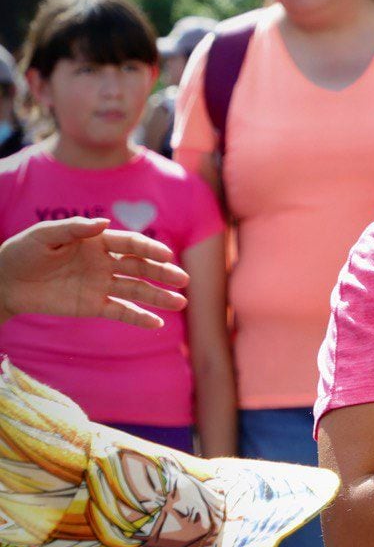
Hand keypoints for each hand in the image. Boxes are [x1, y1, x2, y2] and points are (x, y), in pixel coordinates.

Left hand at [0, 218, 188, 328]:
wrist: (5, 283)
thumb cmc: (22, 252)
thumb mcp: (44, 235)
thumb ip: (74, 228)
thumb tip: (105, 222)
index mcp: (97, 241)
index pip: (130, 244)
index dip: (149, 249)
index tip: (166, 255)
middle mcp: (105, 262)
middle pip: (140, 267)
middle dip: (162, 273)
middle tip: (183, 280)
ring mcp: (101, 284)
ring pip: (136, 290)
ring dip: (158, 296)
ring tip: (180, 303)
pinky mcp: (94, 305)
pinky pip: (121, 311)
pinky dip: (139, 318)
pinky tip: (157, 324)